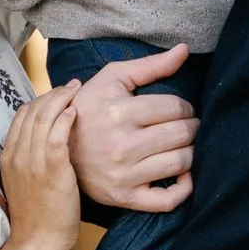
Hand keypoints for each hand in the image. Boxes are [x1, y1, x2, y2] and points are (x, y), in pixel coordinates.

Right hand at [0, 79, 83, 249]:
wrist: (37, 241)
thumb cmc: (39, 215)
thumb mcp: (26, 181)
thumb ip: (32, 159)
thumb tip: (48, 140)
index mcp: (8, 156)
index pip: (21, 116)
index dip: (40, 100)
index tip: (58, 94)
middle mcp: (17, 155)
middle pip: (31, 111)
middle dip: (52, 94)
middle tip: (71, 86)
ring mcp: (32, 162)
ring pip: (42, 118)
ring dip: (61, 100)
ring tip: (76, 91)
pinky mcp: (51, 170)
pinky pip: (56, 136)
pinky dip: (65, 119)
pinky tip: (76, 112)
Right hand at [69, 41, 196, 214]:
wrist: (56, 147)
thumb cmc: (87, 108)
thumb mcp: (111, 79)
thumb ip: (150, 65)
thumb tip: (184, 49)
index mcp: (118, 112)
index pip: (174, 108)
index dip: (185, 107)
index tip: (181, 109)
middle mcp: (121, 145)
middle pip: (181, 134)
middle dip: (192, 127)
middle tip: (188, 125)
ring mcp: (123, 175)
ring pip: (180, 163)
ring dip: (191, 152)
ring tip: (184, 144)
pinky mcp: (125, 197)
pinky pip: (167, 200)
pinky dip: (184, 188)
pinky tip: (184, 174)